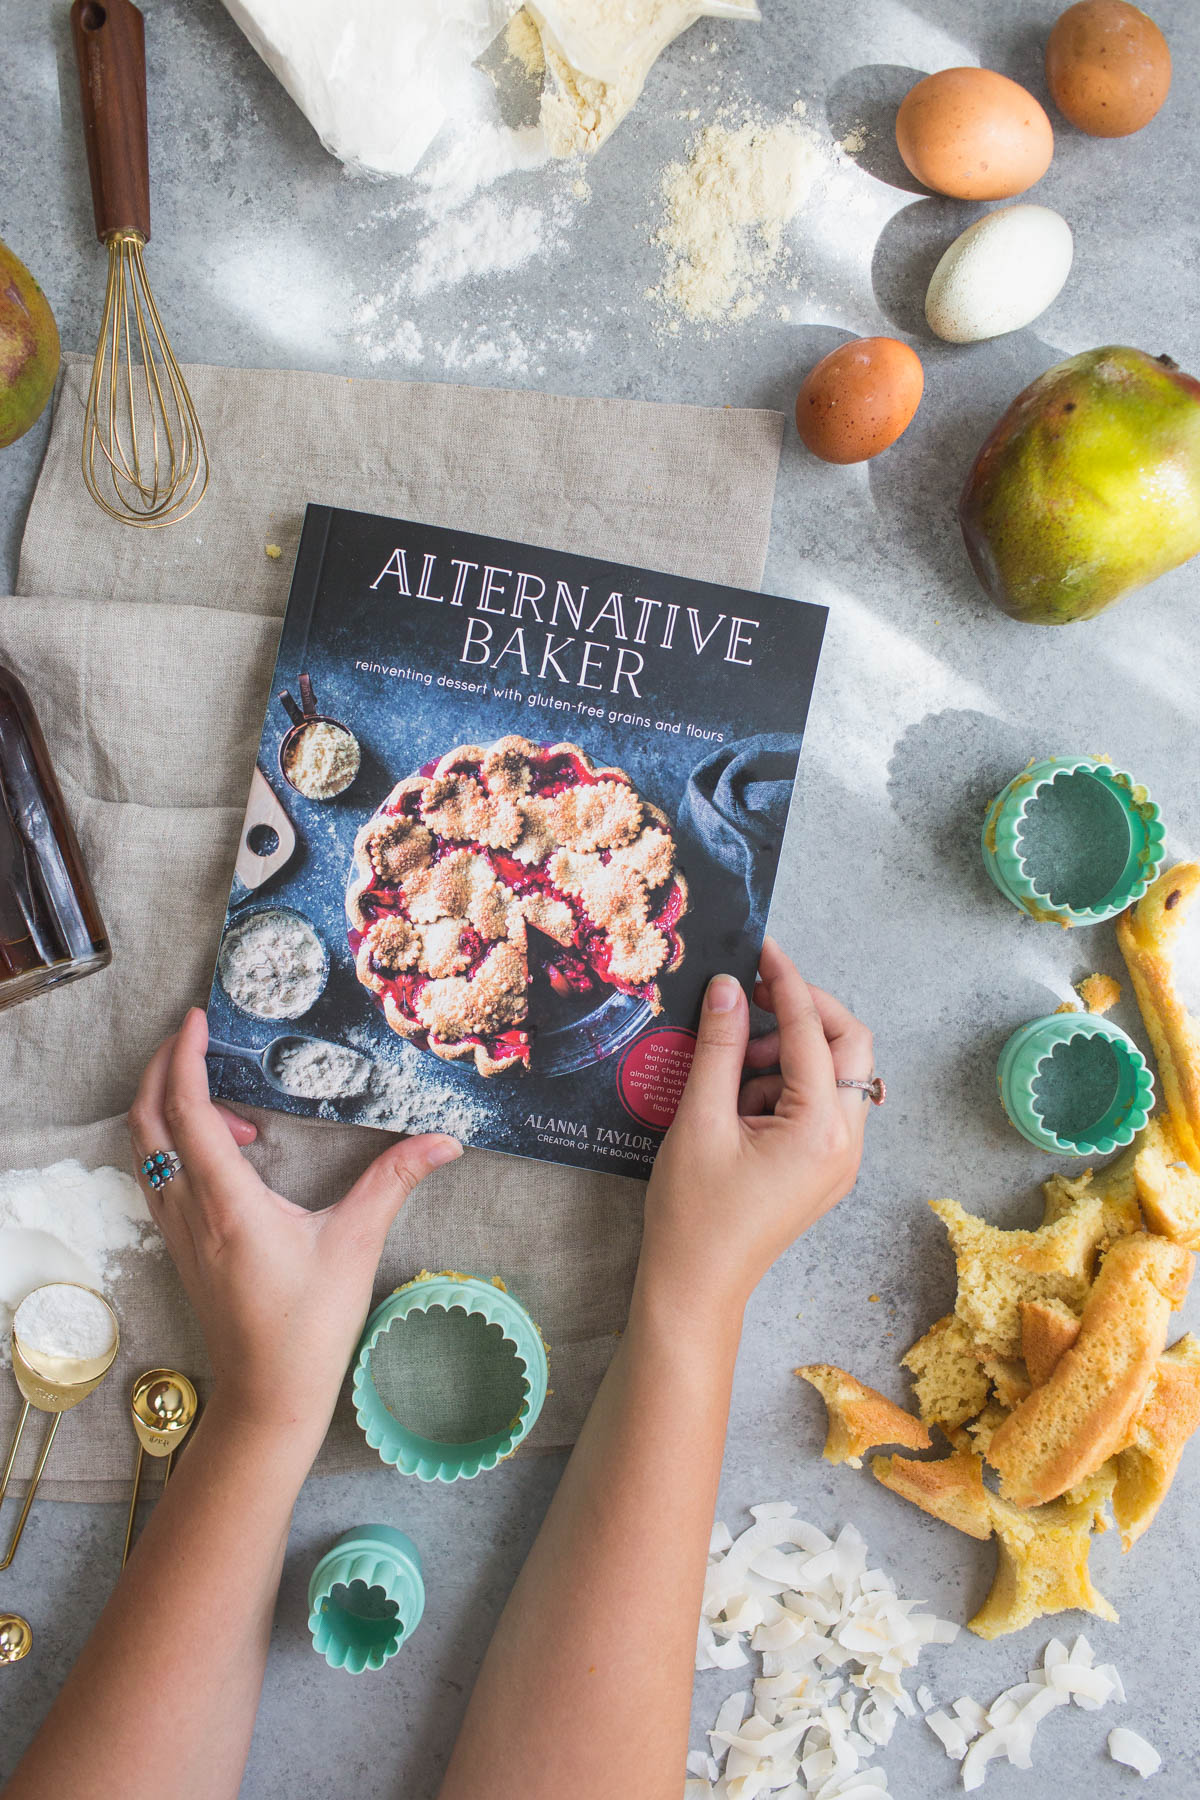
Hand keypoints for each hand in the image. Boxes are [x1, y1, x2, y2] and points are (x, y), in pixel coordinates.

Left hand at [128, 1009, 461, 1451]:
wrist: (267, 1398)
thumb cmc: (308, 1328)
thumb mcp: (356, 1246)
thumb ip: (394, 1182)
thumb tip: (445, 1141)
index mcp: (226, 1203)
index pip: (189, 1111)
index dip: (188, 1058)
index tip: (198, 1018)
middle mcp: (188, 1211)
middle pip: (146, 1121)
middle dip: (161, 1069)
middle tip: (193, 1035)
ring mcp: (176, 1230)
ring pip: (143, 1149)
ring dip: (164, 1105)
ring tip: (222, 1092)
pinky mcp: (180, 1246)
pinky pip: (156, 1176)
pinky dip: (173, 1141)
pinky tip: (226, 1148)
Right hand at [637, 938, 871, 1321]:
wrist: (696, 1285)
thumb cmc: (693, 1213)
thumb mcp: (699, 1121)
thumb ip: (719, 1047)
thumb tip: (729, 986)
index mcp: (820, 1130)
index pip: (812, 1032)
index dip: (786, 982)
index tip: (761, 947)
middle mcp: (846, 1143)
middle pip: (850, 1045)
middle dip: (803, 1013)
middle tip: (750, 1000)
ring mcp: (840, 1159)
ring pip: (836, 1074)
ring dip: (789, 1052)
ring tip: (730, 1069)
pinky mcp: (823, 1168)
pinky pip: (820, 1104)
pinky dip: (786, 1084)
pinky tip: (738, 1101)